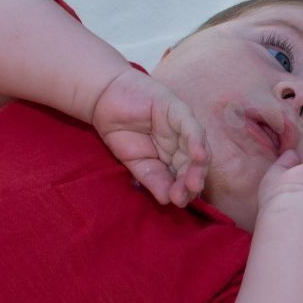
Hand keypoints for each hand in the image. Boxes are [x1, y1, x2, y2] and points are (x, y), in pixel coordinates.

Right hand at [91, 68, 209, 205]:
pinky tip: (198, 156)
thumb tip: (166, 200)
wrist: (104, 99)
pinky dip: (197, 142)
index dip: (183, 189)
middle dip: (191, 182)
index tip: (178, 202)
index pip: (184, 176)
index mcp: (174, 156)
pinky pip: (192, 128)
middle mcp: (183, 143)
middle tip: (185, 197)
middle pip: (194, 165)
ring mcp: (183, 126)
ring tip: (193, 184)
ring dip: (197, 167)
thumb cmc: (121, 130)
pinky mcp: (178, 110)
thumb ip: (153, 178)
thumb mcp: (135, 162)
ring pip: (198, 149)